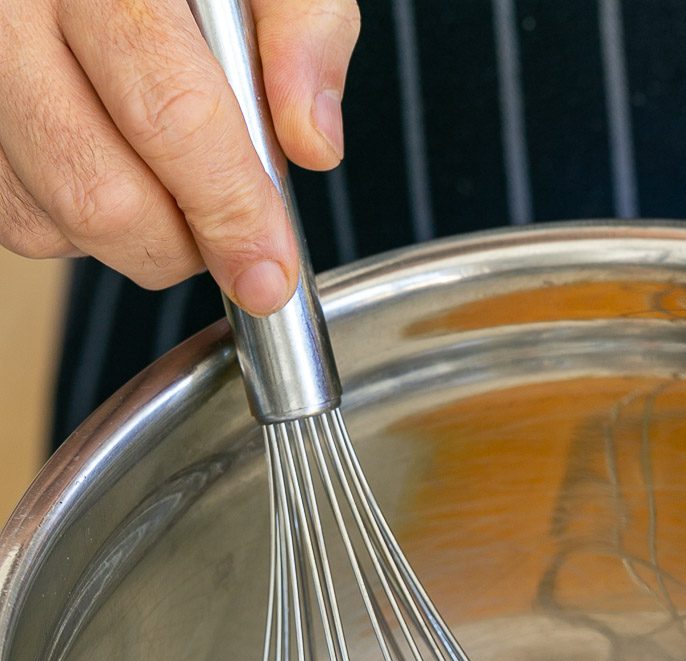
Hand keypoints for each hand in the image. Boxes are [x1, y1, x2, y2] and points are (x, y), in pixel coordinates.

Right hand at [0, 0, 359, 314]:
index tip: (269, 268)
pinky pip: (21, 217)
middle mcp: (11, 19)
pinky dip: (81, 222)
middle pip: (102, 195)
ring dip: (135, 235)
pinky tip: (112, 160)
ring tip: (169, 172)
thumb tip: (313, 141)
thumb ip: (301, 30)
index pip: (171, 115)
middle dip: (184, 244)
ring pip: (54, 220)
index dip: (230, 211)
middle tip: (228, 228)